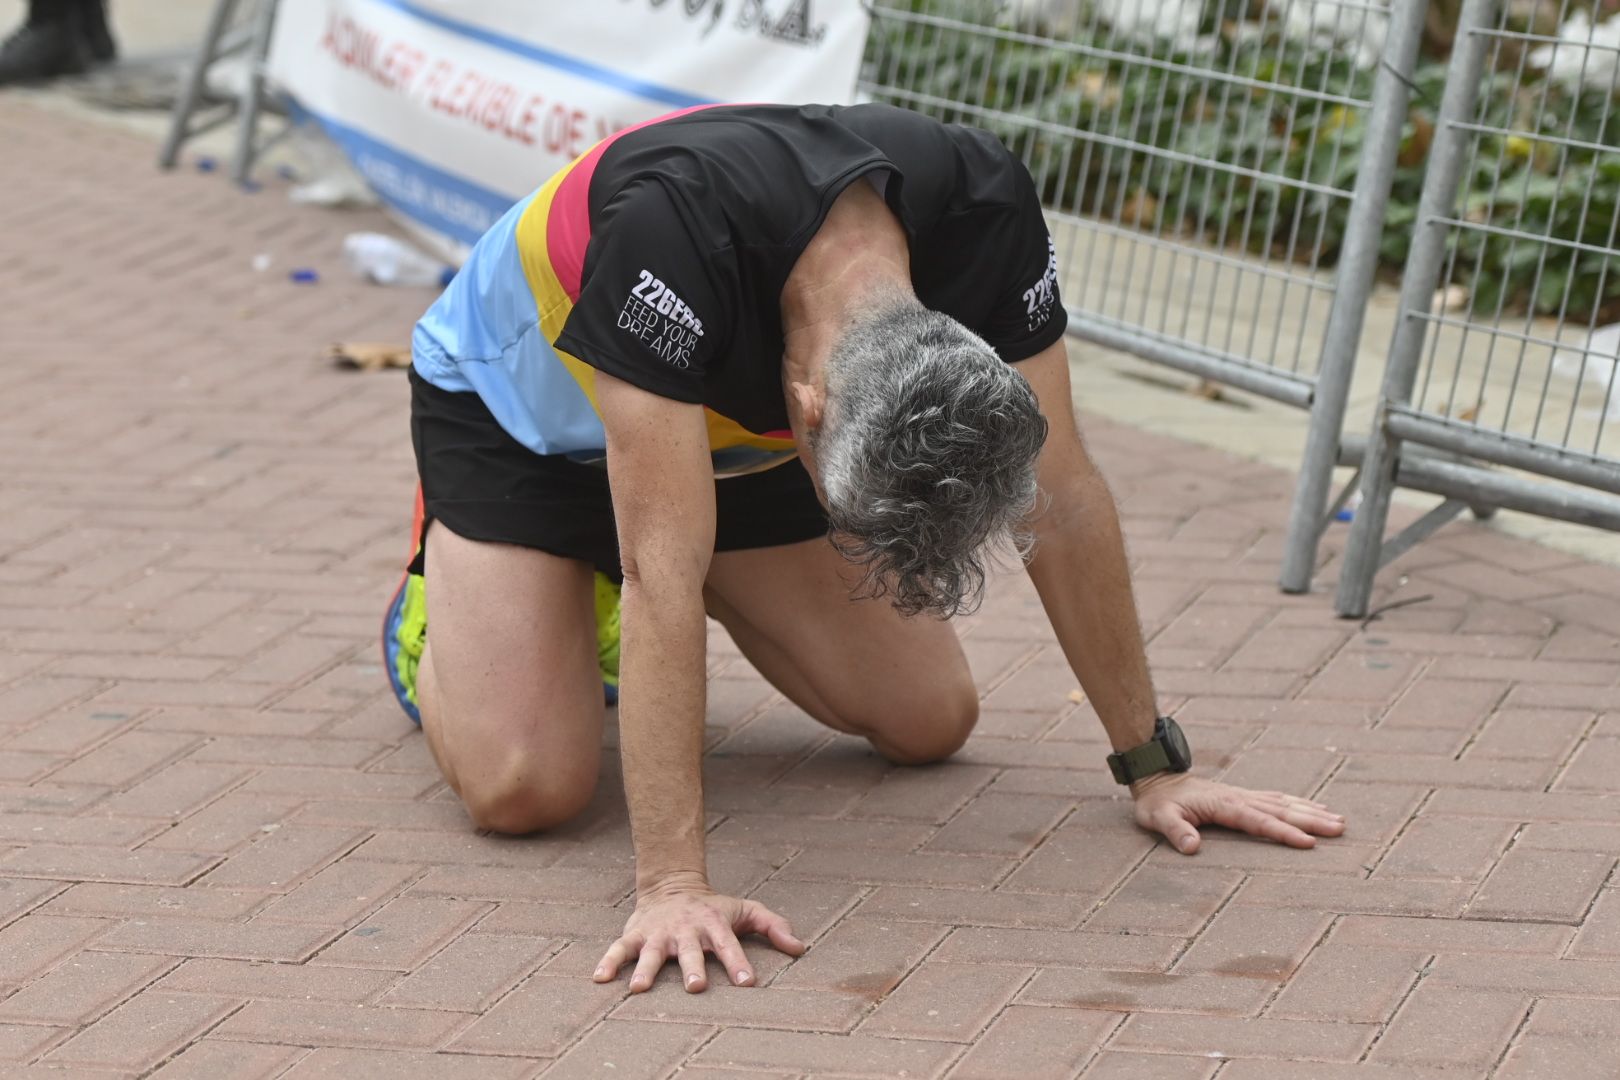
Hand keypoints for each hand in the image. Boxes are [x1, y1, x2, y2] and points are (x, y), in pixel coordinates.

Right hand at [594, 879, 804, 993]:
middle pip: (690, 951)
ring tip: (637, 990)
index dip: (739, 962)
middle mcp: (686, 930)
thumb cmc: (715, 908)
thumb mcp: (747, 911)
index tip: (747, 982)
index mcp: (714, 925)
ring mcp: (659, 933)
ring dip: (646, 970)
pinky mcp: (636, 934)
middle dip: (693, 968)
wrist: (672, 885)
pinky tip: (599, 979)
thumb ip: (774, 927)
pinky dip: (609, 962)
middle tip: (696, 987)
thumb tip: (801, 948)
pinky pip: (619, 949)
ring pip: (652, 953)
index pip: (729, 945)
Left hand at [1130, 773, 1345, 853]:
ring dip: (1311, 811)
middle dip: (1311, 820)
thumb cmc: (1157, 802)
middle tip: (1340, 829)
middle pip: (1281, 810)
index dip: (1284, 832)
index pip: (1259, 821)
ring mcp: (1243, 795)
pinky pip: (1276, 798)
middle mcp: (1239, 798)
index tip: (1309, 842)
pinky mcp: (1243, 796)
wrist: (1156, 777)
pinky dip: (1298, 802)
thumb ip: (1175, 831)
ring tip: (1340, 821)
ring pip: (1284, 803)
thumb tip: (1191, 847)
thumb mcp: (1158, 817)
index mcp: (1224, 805)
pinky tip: (1315, 807)